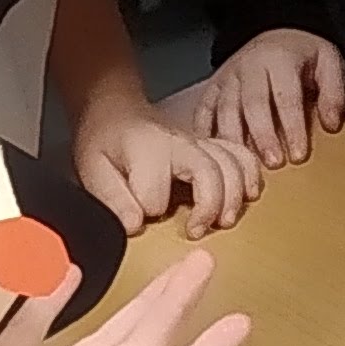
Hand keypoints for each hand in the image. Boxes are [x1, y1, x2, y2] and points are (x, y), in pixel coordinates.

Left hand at [73, 86, 264, 236]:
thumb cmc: (106, 143)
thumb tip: (135, 226)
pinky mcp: (212, 147)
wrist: (119, 113)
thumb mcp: (93, 169)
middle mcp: (180, 144)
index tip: (139, 219)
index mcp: (147, 150)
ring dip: (234, 196)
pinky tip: (250, 195)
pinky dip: (251, 175)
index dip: (148, 210)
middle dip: (208, 206)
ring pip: (232, 164)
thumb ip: (111, 198)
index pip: (156, 192)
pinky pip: (242, 156)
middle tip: (196, 232)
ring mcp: (201, 143)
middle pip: (209, 173)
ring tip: (224, 221)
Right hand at [190, 28, 344, 169]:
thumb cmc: (303, 55)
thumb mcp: (329, 62)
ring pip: (225, 110)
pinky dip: (204, 133)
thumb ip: (333, 91)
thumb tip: (331, 124)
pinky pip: (203, 110)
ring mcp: (228, 78)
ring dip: (234, 141)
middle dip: (263, 136)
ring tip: (243, 167)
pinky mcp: (213, 88)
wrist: (274, 35)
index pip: (286, 96)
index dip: (293, 127)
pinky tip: (212, 155)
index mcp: (279, 60)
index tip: (299, 155)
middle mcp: (249, 67)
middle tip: (273, 164)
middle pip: (253, 104)